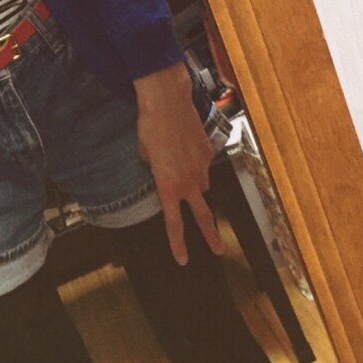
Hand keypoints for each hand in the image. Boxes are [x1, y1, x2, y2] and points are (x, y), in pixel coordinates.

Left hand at [134, 62, 222, 265]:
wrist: (168, 102)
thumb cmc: (149, 127)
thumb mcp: (143, 153)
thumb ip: (153, 168)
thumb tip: (157, 166)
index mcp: (168, 187)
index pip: (174, 224)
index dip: (179, 244)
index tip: (184, 260)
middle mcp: (189, 181)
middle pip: (204, 216)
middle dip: (210, 236)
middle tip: (218, 250)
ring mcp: (202, 166)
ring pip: (202, 185)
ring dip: (195, 186)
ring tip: (183, 171)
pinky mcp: (209, 151)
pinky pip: (204, 164)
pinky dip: (197, 162)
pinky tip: (187, 147)